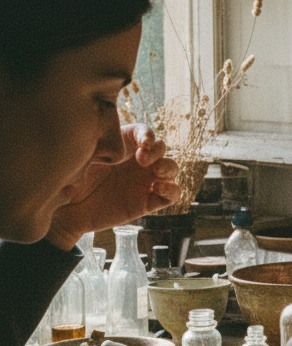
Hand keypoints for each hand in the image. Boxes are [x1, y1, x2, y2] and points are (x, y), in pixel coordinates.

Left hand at [46, 124, 180, 249]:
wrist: (64, 213)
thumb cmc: (68, 182)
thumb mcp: (81, 160)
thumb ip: (100, 149)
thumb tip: (114, 146)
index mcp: (122, 146)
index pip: (144, 133)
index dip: (148, 135)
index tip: (143, 143)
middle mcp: (137, 162)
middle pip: (161, 148)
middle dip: (157, 151)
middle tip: (142, 159)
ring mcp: (144, 182)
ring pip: (171, 169)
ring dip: (168, 167)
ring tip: (156, 172)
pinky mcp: (148, 202)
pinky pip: (172, 195)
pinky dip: (172, 190)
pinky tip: (158, 189)